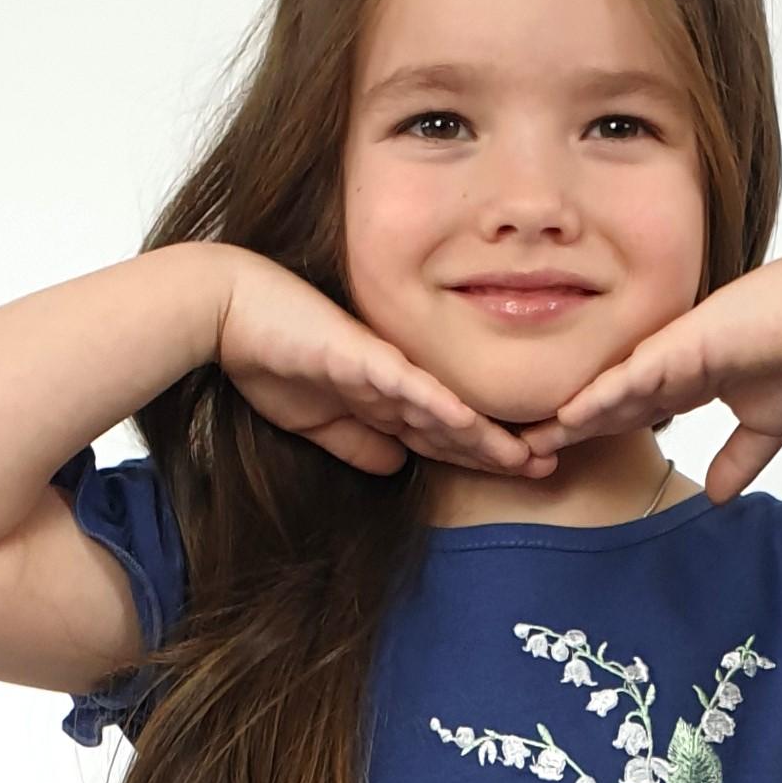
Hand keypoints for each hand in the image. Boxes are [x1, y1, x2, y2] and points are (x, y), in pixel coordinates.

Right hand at [206, 248, 535, 479]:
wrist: (229, 310)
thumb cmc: (269, 356)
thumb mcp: (317, 420)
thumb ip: (357, 442)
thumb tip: (395, 466)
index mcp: (387, 395)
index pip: (444, 433)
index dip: (484, 456)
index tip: (526, 472)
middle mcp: (395, 378)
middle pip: (458, 423)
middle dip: (503, 448)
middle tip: (552, 464)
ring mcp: (382, 365)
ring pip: (443, 408)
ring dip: (485, 436)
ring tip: (527, 457)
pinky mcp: (360, 354)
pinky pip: (406, 384)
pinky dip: (437, 407)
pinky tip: (468, 425)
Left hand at [524, 254, 781, 502]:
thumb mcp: (765, 426)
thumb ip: (738, 460)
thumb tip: (718, 499)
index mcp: (685, 381)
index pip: (627, 413)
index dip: (593, 435)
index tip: (561, 458)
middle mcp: (667, 365)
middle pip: (603, 403)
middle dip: (562, 430)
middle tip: (518, 454)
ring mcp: (667, 353)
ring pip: (604, 392)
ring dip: (565, 420)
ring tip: (524, 444)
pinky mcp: (675, 345)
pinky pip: (626, 376)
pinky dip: (596, 398)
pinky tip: (564, 419)